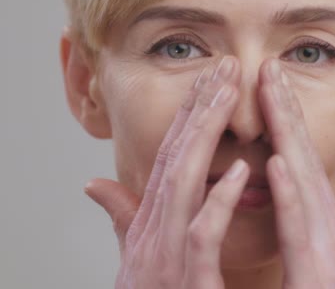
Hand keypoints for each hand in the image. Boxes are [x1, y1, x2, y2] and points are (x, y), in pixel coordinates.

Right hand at [84, 57, 247, 287]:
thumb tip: (95, 184)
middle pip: (175, 158)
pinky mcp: (183, 281)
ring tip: (228, 95)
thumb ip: (120, 219)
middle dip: (200, 110)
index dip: (188, 117)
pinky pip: (200, 237)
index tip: (210, 81)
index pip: (169, 159)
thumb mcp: (132, 260)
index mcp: (150, 224)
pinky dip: (216, 203)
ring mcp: (165, 255)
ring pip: (182, 184)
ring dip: (205, 137)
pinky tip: (239, 172)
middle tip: (226, 67)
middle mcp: (152, 232)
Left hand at [259, 59, 334, 288]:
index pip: (300, 162)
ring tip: (271, 92)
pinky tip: (277, 161)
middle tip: (268, 67)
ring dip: (287, 134)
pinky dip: (290, 194)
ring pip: (302, 182)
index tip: (270, 84)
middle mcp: (328, 229)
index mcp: (323, 224)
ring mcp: (327, 249)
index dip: (287, 121)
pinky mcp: (318, 273)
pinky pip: (299, 229)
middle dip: (285, 111)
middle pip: (301, 159)